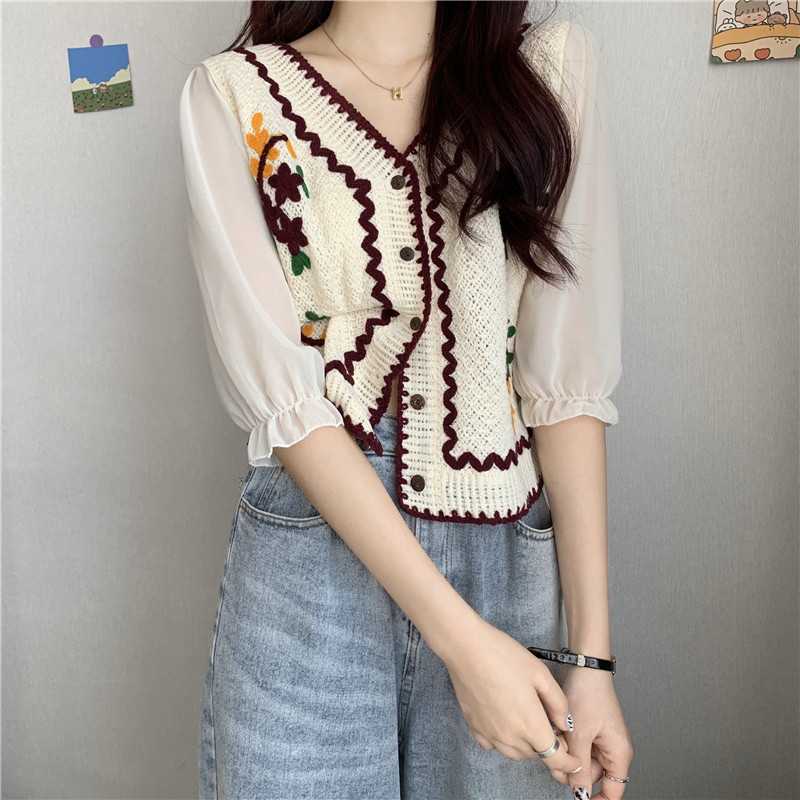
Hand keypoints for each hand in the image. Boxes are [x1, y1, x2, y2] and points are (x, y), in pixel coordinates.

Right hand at [440, 617, 582, 783]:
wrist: (466, 648)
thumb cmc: (504, 656)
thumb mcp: (541, 674)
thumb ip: (558, 704)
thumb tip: (565, 725)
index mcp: (530, 725)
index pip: (555, 759)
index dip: (568, 763)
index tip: (574, 761)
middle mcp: (509, 737)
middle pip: (535, 755)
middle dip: (548, 748)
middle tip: (551, 727)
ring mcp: (489, 734)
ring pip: (515, 754)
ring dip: (527, 747)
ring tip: (529, 723)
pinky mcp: (473, 727)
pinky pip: (493, 746)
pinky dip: (504, 741)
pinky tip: (505, 722)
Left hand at [561, 667, 632, 797]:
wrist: (584, 667)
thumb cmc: (589, 693)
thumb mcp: (580, 735)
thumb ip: (580, 767)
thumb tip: (579, 794)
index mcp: (619, 753)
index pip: (613, 791)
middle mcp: (613, 748)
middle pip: (593, 776)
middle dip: (574, 769)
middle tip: (560, 754)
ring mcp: (601, 739)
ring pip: (582, 760)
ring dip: (568, 753)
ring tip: (561, 736)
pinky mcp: (591, 730)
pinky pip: (578, 746)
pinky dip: (567, 742)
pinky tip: (560, 731)